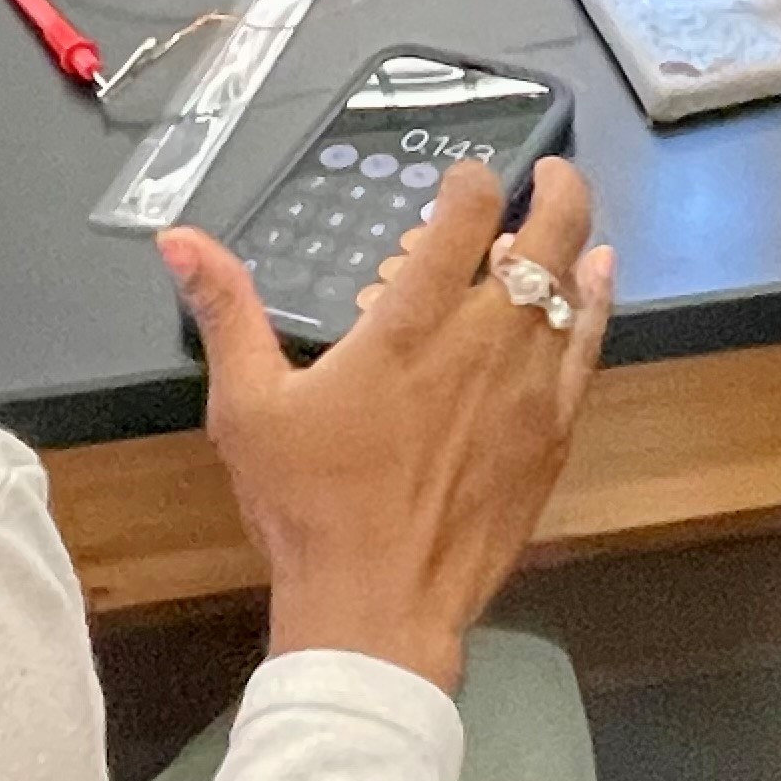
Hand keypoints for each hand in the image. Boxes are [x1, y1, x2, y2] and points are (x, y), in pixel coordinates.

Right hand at [162, 160, 611, 693]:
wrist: (379, 608)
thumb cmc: (309, 508)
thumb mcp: (247, 406)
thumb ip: (226, 310)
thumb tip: (180, 240)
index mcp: (411, 327)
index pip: (466, 218)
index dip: (472, 182)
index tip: (463, 178)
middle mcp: (483, 343)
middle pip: (547, 238)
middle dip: (555, 191)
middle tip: (545, 173)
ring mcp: (528, 389)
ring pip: (575, 291)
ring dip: (576, 243)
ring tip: (568, 221)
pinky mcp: (552, 433)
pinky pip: (590, 348)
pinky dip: (599, 303)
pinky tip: (600, 283)